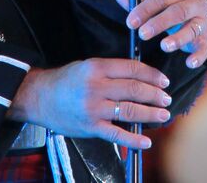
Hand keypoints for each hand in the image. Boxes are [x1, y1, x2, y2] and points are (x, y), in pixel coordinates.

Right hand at [8, 58, 172, 149]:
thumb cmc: (66, 80)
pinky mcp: (90, 127)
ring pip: (130, 110)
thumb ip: (112, 71)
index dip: (152, 75)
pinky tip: (146, 141)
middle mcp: (97, 87)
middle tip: (167, 98)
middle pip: (135, 89)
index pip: (133, 69)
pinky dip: (133, 139)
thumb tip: (141, 77)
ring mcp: (94, 109)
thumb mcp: (88, 66)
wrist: (39, 97)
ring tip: (163, 115)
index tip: (163, 81)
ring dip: (151, 114)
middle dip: (155, 95)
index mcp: (98, 68)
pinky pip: (116, 134)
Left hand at [117, 0, 206, 68]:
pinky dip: (199, 56)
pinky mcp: (206, 38)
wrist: (195, 9)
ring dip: (178, 39)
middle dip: (160, 23)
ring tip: (164, 46)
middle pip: (178, 12)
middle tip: (143, 34)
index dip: (146, 9)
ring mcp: (203, 21)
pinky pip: (205, 48)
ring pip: (192, 29)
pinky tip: (189, 63)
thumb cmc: (171, 5)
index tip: (131, 22)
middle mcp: (196, 2)